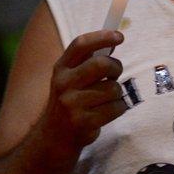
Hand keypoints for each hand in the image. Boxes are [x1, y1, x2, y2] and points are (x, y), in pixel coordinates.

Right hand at [41, 30, 128, 152]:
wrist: (53, 137)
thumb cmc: (70, 101)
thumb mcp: (71, 78)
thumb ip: (88, 60)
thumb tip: (114, 39)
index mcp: (61, 68)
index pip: (80, 45)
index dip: (101, 37)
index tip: (119, 36)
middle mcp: (63, 83)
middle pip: (101, 64)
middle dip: (115, 67)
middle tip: (114, 74)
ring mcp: (72, 104)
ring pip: (113, 88)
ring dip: (117, 93)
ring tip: (106, 98)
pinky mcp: (83, 122)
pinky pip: (117, 107)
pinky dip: (119, 107)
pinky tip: (107, 111)